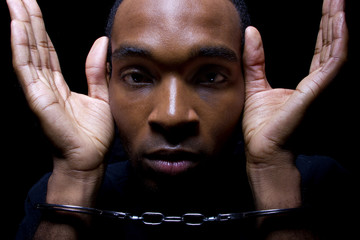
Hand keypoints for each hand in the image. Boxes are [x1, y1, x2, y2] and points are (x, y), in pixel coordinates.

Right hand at [7, 0, 113, 190]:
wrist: (90, 158)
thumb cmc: (94, 134)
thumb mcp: (100, 94)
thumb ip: (96, 70)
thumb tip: (101, 42)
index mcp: (58, 83)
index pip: (46, 49)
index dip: (39, 27)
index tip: (33, 4)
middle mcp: (45, 84)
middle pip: (34, 45)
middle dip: (27, 19)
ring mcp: (39, 90)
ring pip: (27, 51)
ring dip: (20, 25)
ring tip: (14, 1)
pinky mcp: (38, 98)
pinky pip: (27, 68)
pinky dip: (21, 46)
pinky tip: (17, 26)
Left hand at [242, 0, 347, 207]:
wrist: (261, 149)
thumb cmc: (260, 125)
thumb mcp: (255, 83)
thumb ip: (255, 59)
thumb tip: (252, 31)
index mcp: (306, 82)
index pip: (320, 48)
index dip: (323, 26)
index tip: (325, 4)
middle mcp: (317, 82)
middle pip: (330, 44)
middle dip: (333, 18)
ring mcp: (319, 87)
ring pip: (335, 48)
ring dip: (337, 23)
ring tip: (338, 1)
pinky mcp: (315, 91)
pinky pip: (332, 62)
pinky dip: (338, 40)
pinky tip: (339, 21)